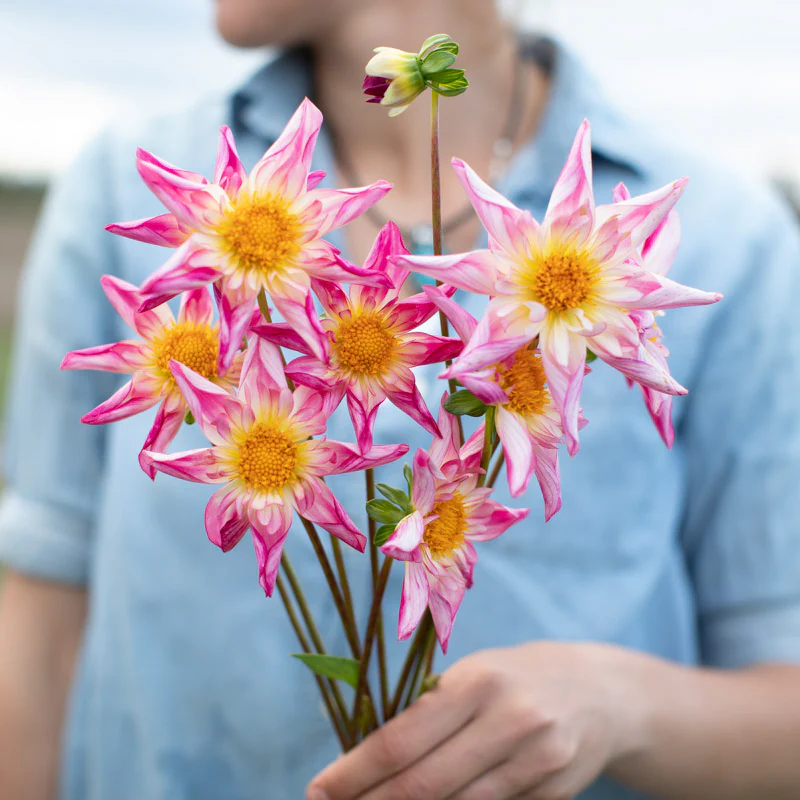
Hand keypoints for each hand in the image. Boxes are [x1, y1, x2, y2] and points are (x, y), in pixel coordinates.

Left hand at [308, 641, 644, 798]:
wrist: (597, 692)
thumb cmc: (514, 678)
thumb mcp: (472, 675)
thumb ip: (429, 713)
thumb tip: (368, 761)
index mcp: (476, 682)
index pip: (402, 739)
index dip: (354, 772)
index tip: (319, 790)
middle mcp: (508, 721)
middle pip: (424, 785)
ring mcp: (536, 762)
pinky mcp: (554, 794)